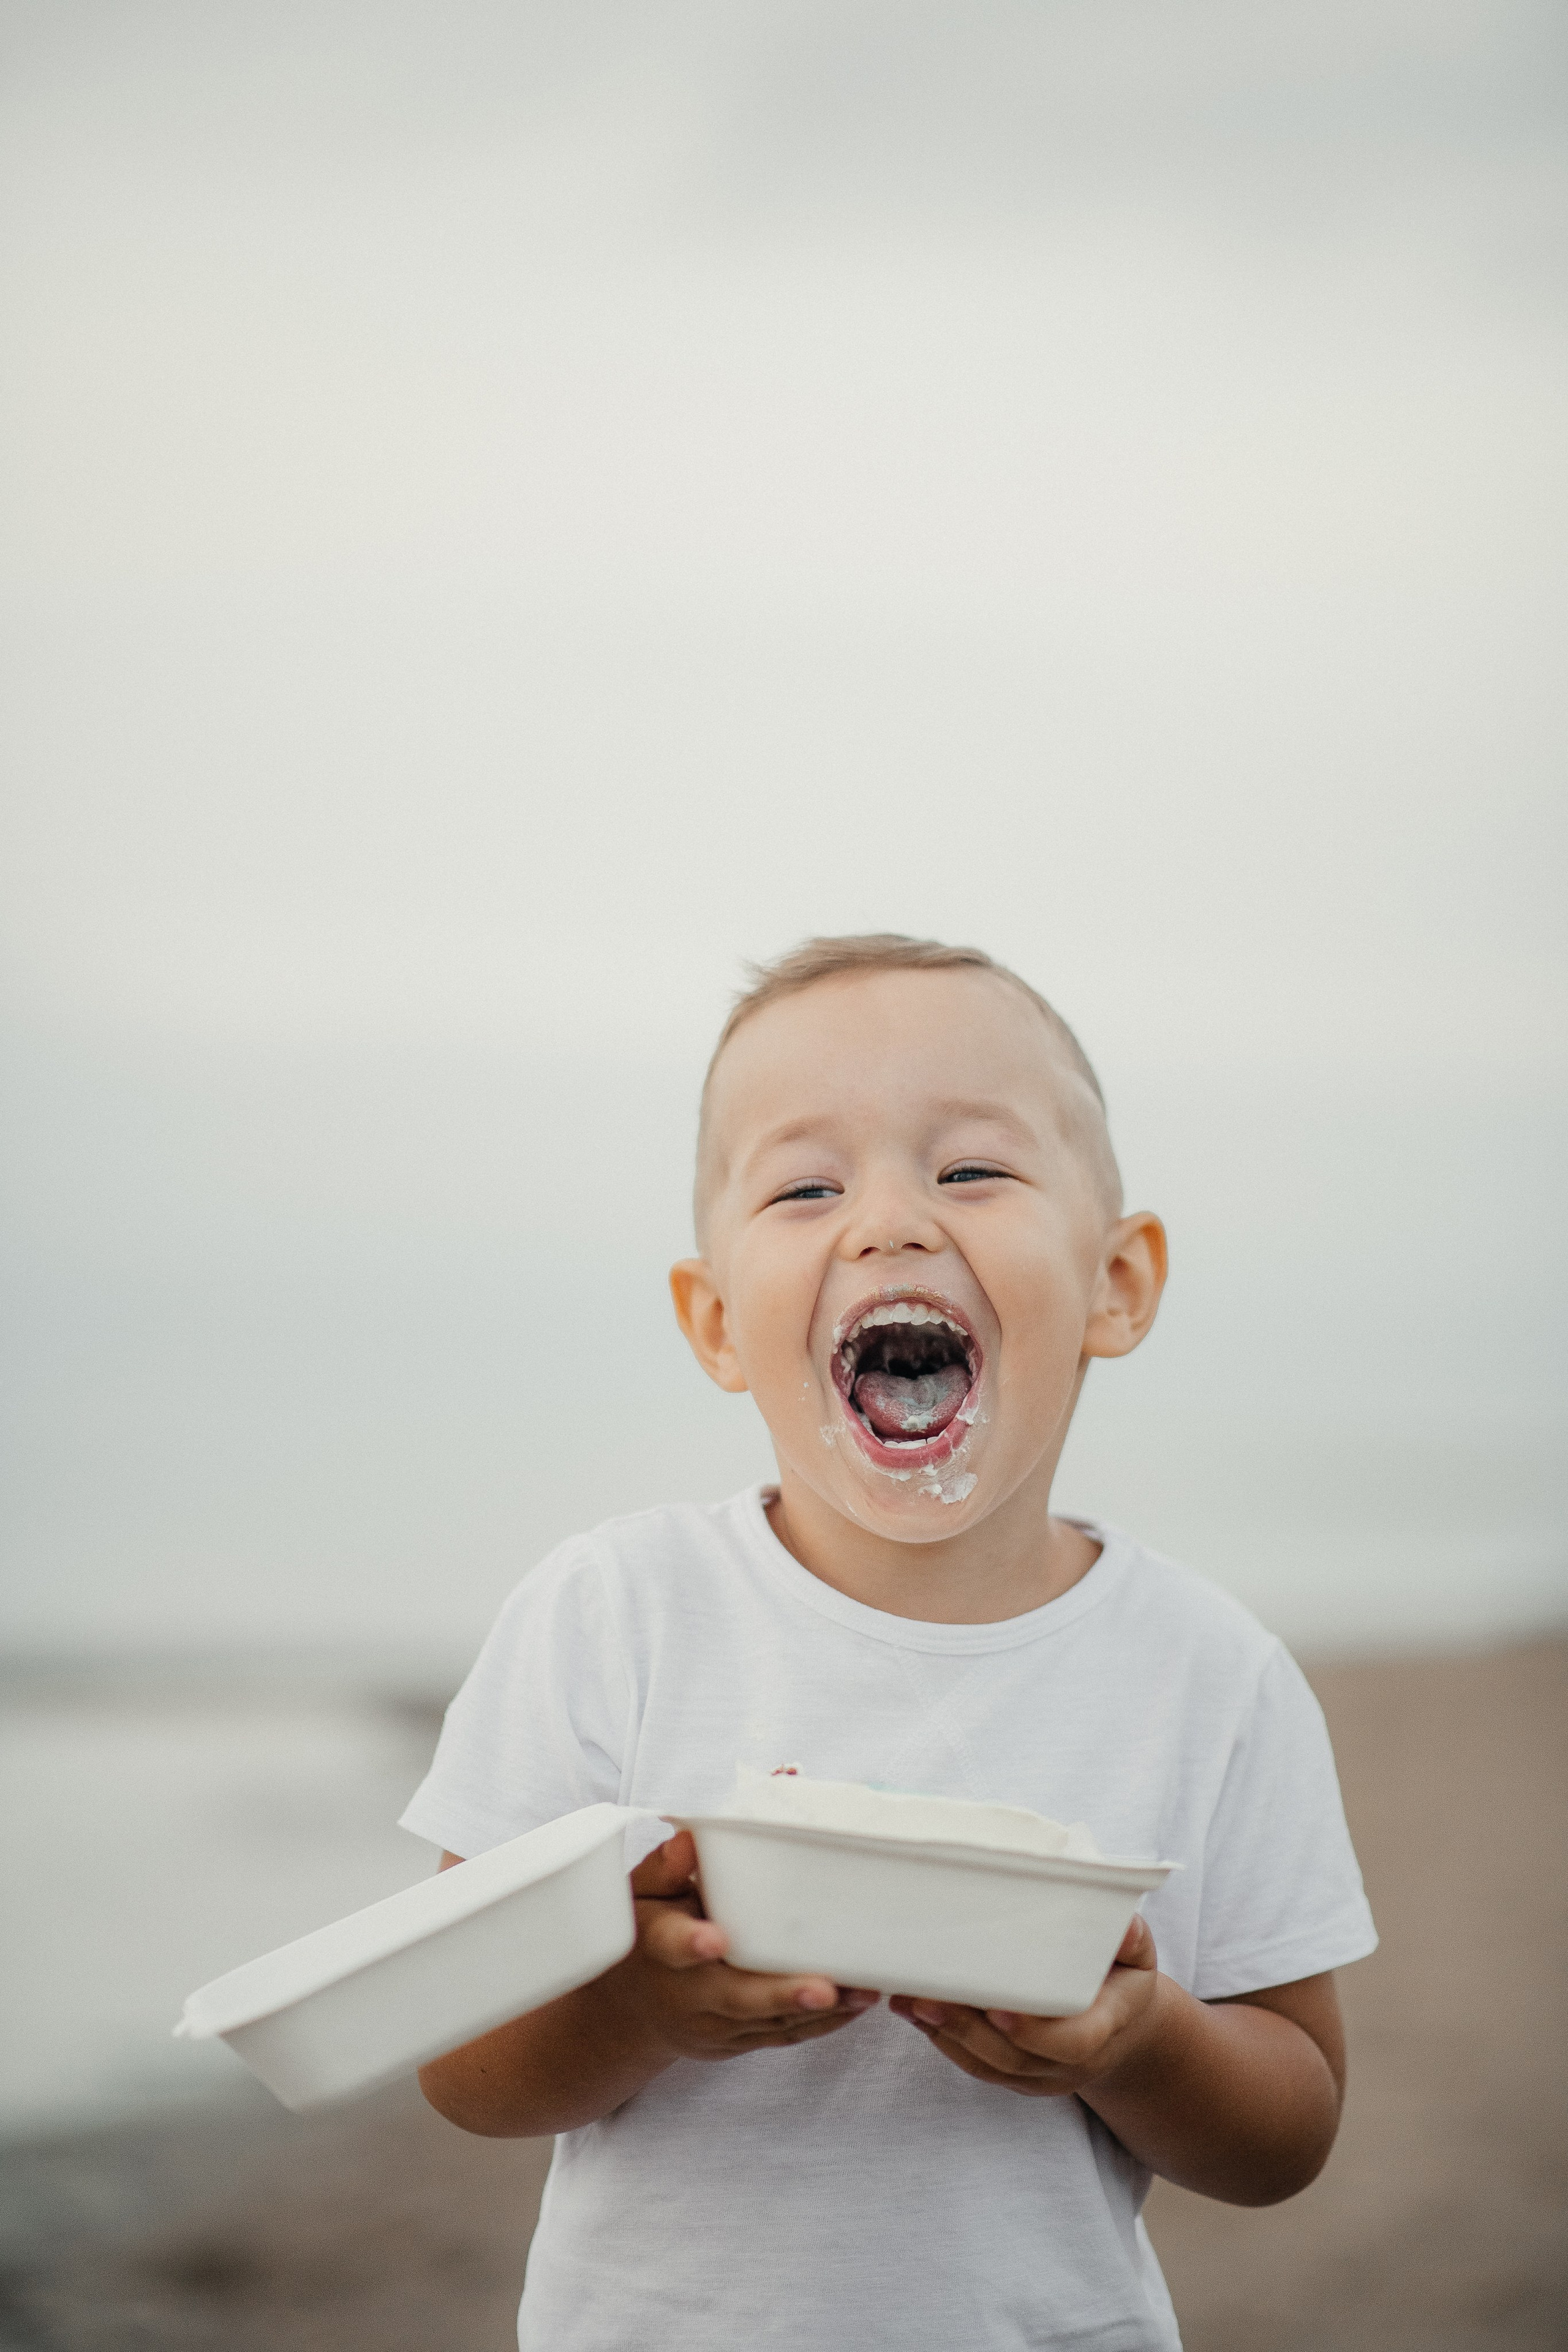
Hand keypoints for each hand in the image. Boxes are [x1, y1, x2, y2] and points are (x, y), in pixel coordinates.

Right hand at [606, 1832, 879, 2060]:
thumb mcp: (640, 1896)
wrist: (633, 2010)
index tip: (716, 1939)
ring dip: (819, 2011)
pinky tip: (854, 2004)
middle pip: (736, 1998)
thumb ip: (664, 1868)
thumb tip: (688, 1840)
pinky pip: (783, 2036)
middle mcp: (688, 1995)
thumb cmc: (647, 1935)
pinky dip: (820, 2024)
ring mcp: (715, 2027)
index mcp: (660, 1949)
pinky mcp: (738, 2043)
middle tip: (824, 1987)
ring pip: (770, 2022)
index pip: (672, 1946)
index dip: (692, 1943)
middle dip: (782, 1994)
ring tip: (863, 1992)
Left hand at [889, 1914, 1160, 2095]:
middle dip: (967, 2029)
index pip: (1071, 2042)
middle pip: (1014, 2057)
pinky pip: (976, 2066)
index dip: (1033, 2030)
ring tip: (907, 1998)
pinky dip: (942, 2040)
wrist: (1124, 2031)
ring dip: (945, 2034)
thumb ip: (1129, 1940)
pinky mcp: (1017, 2077)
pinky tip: (913, 2010)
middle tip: (926, 1996)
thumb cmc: (1124, 1980)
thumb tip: (1122, 1923)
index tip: (998, 2007)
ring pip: (988, 2065)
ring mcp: (1041, 2076)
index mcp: (1105, 2028)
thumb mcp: (1137, 1958)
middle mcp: (1070, 2062)